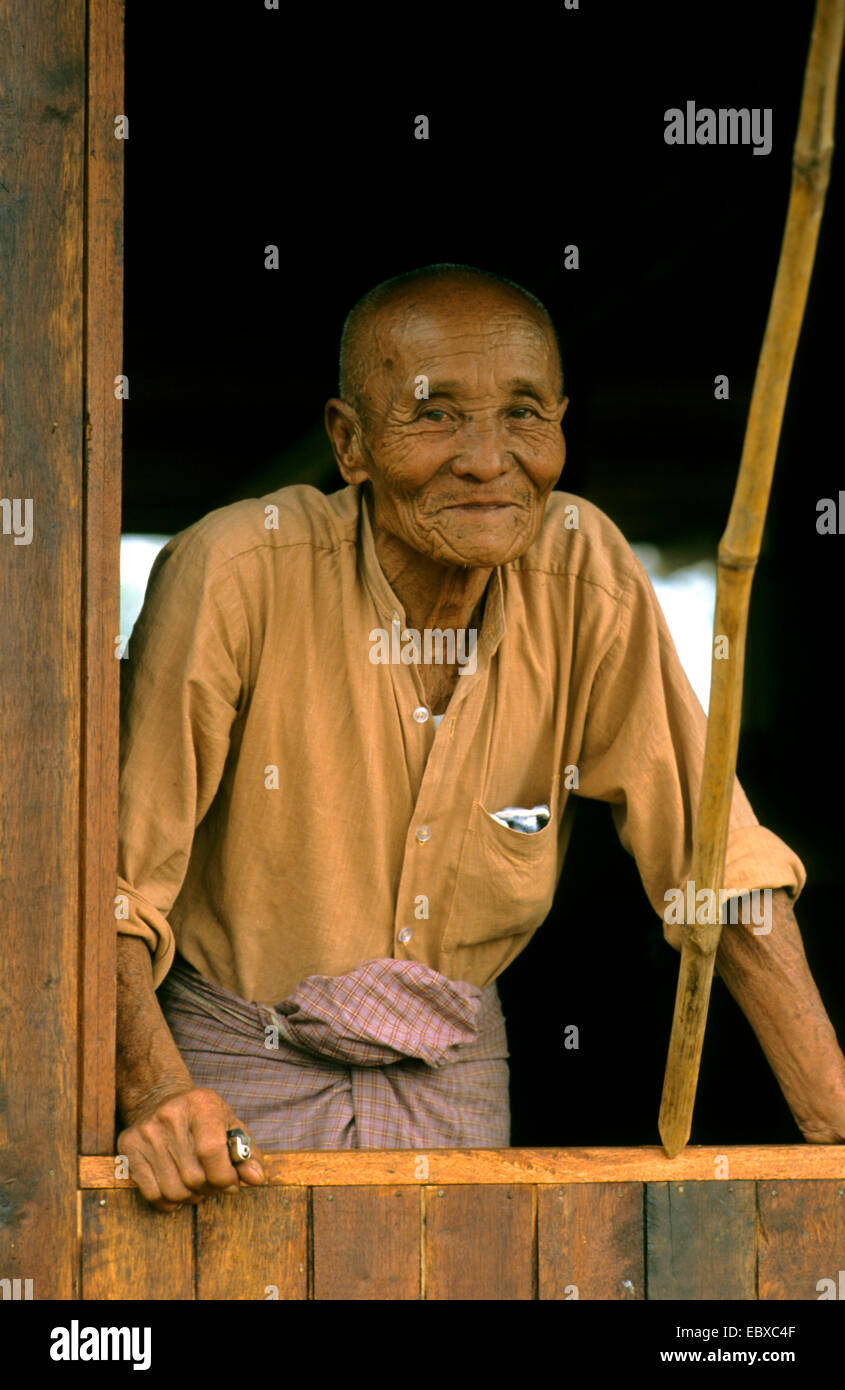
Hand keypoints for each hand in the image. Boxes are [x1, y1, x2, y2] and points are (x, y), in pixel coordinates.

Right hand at [117, 1085, 264, 1212]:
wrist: (158, 1098)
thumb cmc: (202, 1117)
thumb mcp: (229, 1125)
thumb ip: (247, 1153)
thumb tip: (257, 1179)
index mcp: (201, 1104)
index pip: (212, 1152)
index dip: (225, 1177)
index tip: (231, 1182)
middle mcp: (170, 1115)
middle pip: (194, 1177)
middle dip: (210, 1189)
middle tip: (214, 1183)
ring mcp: (146, 1132)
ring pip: (174, 1191)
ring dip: (191, 1197)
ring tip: (197, 1184)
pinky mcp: (128, 1147)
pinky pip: (153, 1195)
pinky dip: (170, 1201)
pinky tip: (177, 1186)